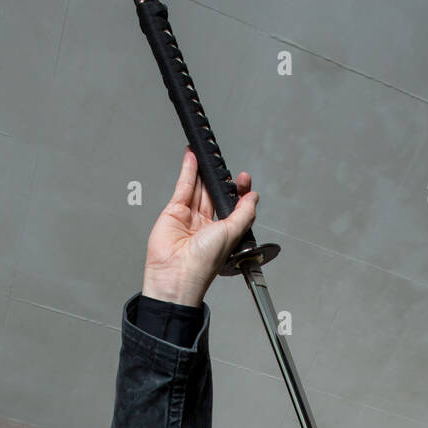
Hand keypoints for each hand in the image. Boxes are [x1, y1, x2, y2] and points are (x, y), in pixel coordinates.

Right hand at [142, 147, 257, 306]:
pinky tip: (193, 158)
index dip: (238, 191)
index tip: (243, 179)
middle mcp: (206, 225)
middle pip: (214, 194)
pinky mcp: (174, 212)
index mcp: (223, 233)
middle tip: (222, 161)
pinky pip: (183, 188)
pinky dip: (188, 171)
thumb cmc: (202, 265)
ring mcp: (189, 218)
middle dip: (219, 178)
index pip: (233, 205)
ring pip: (198, 188)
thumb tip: (254, 197)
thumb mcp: (232, 234)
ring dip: (202, 170)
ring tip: (206, 152)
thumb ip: (244, 213)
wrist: (176, 274)